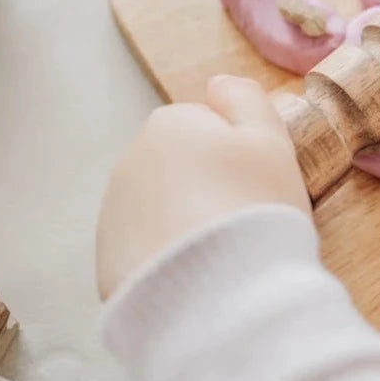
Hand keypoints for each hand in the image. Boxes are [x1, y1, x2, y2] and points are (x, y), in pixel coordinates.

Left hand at [96, 75, 310, 298]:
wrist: (218, 297)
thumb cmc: (254, 209)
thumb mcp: (271, 141)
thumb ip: (246, 100)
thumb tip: (217, 84)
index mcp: (169, 126)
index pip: (208, 131)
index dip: (238, 159)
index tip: (254, 189)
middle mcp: (130, 162)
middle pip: (180, 170)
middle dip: (207, 190)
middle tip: (240, 224)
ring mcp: (113, 214)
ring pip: (161, 212)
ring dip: (185, 226)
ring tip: (219, 257)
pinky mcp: (108, 262)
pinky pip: (146, 253)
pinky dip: (167, 262)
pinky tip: (195, 280)